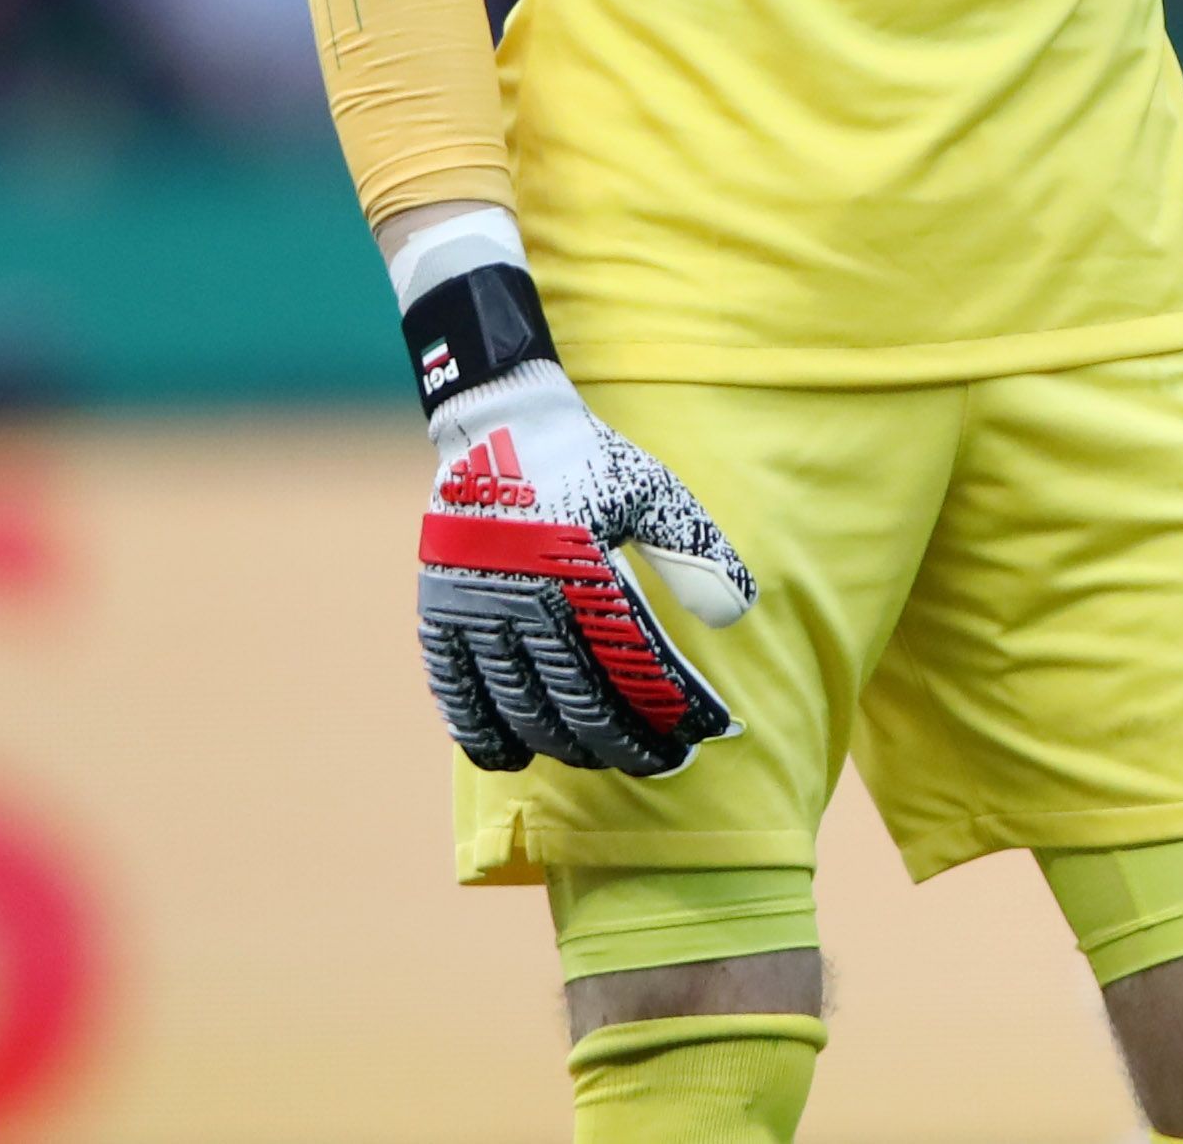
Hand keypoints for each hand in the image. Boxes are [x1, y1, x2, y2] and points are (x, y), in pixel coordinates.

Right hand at [417, 357, 755, 775]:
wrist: (499, 420)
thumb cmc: (588, 459)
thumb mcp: (653, 493)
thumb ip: (695, 552)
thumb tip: (740, 614)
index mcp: (582, 568)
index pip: (629, 664)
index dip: (661, 709)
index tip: (692, 738)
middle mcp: (525, 595)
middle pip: (574, 699)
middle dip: (619, 741)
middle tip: (654, 762)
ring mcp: (476, 608)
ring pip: (517, 705)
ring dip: (559, 743)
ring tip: (596, 758)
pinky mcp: (442, 611)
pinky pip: (454, 690)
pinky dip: (480, 732)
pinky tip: (509, 757)